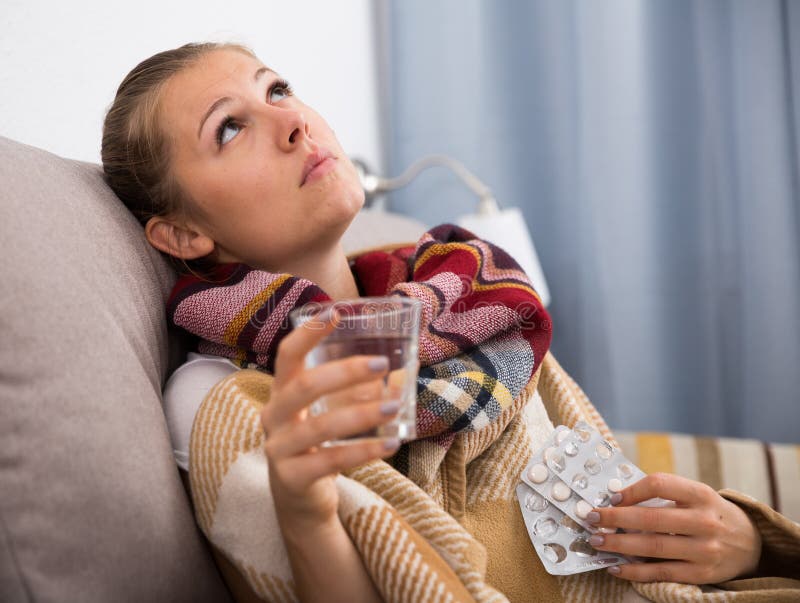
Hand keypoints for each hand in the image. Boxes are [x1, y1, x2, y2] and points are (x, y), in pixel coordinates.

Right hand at [260, 309, 401, 527]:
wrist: (299, 500)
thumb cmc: (319, 445)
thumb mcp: (331, 412)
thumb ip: (358, 391)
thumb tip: (403, 369)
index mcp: (282, 392)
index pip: (287, 356)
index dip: (308, 334)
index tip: (336, 312)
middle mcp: (273, 417)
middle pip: (303, 386)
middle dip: (343, 372)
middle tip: (380, 363)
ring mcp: (278, 448)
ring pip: (319, 426)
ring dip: (360, 414)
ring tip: (394, 407)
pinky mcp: (292, 477)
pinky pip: (330, 460)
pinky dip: (363, 451)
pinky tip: (390, 443)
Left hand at [587, 473, 761, 583]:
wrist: (752, 543)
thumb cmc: (710, 514)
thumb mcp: (696, 496)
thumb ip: (664, 495)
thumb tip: (616, 499)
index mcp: (701, 494)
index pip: (660, 484)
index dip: (632, 490)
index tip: (611, 497)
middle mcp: (704, 521)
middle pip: (652, 519)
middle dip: (615, 519)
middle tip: (591, 517)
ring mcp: (704, 549)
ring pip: (653, 547)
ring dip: (620, 545)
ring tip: (597, 541)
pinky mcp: (702, 574)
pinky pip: (662, 572)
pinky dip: (635, 571)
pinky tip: (616, 567)